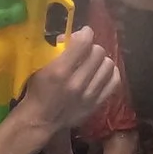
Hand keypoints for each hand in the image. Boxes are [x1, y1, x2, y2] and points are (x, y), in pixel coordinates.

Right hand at [10, 30, 121, 147]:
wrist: (40, 120)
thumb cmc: (38, 91)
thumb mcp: (40, 67)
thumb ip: (56, 50)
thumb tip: (72, 37)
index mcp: (60, 71)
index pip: (84, 42)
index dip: (86, 33)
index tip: (83, 33)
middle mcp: (77, 82)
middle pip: (98, 52)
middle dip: (92, 47)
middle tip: (86, 51)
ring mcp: (89, 95)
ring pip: (109, 65)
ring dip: (101, 60)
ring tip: (94, 63)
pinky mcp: (97, 104)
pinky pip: (114, 82)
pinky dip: (111, 73)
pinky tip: (103, 72)